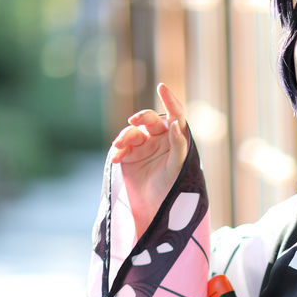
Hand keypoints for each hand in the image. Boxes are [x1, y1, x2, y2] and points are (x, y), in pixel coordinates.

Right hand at [111, 82, 189, 235]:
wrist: (152, 210)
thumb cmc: (171, 190)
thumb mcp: (177, 169)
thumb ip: (179, 146)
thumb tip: (176, 124)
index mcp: (176, 140)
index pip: (176, 115)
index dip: (170, 100)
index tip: (161, 87)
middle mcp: (159, 139)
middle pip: (151, 120)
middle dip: (142, 117)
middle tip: (135, 121)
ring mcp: (142, 145)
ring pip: (133, 131)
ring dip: (125, 135)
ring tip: (119, 145)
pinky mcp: (128, 154)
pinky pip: (122, 145)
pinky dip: (119, 149)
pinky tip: (118, 156)